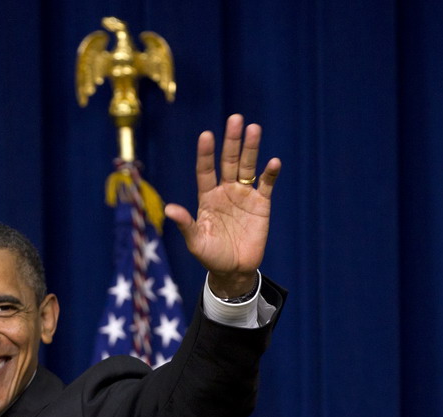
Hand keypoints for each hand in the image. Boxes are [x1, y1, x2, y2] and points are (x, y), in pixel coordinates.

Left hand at [164, 114, 280, 297]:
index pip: (205, 170)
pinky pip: (266, 185)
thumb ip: (186, 224)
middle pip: (228, 161)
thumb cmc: (211, 257)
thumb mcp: (196, 242)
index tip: (206, 136)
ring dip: (251, 148)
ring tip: (254, 129)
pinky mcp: (261, 205)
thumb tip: (169, 209)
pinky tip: (273, 161)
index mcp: (207, 198)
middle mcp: (225, 191)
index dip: (206, 154)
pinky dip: (270, 173)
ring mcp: (244, 196)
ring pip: (247, 166)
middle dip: (232, 141)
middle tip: (235, 118)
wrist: (234, 270)